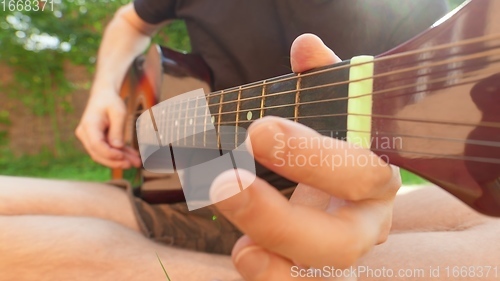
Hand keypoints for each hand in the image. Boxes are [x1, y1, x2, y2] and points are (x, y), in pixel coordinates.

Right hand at [76, 87, 141, 168]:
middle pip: (98, 153)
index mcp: (89, 125)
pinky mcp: (96, 141)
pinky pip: (107, 150)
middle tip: (132, 164)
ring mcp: (89, 138)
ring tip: (137, 162)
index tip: (122, 157)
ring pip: (103, 155)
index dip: (109, 154)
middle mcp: (85, 134)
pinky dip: (120, 154)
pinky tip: (133, 156)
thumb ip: (117, 130)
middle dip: (116, 161)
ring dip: (120, 160)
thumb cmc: (110, 101)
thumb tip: (117, 147)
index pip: (96, 145)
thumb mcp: (118, 112)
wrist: (103, 95)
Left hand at [210, 34, 400, 280]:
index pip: (360, 173)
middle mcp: (364, 229)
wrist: (346, 207)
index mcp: (377, 182)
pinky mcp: (311, 277)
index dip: (312, 155)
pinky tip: (243, 251)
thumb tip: (306, 49)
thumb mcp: (335, 119)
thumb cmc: (337, 159)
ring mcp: (339, 262)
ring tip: (224, 215)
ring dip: (264, 248)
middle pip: (337, 243)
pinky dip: (265, 273)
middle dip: (277, 217)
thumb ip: (324, 85)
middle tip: (225, 181)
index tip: (260, 129)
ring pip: (312, 275)